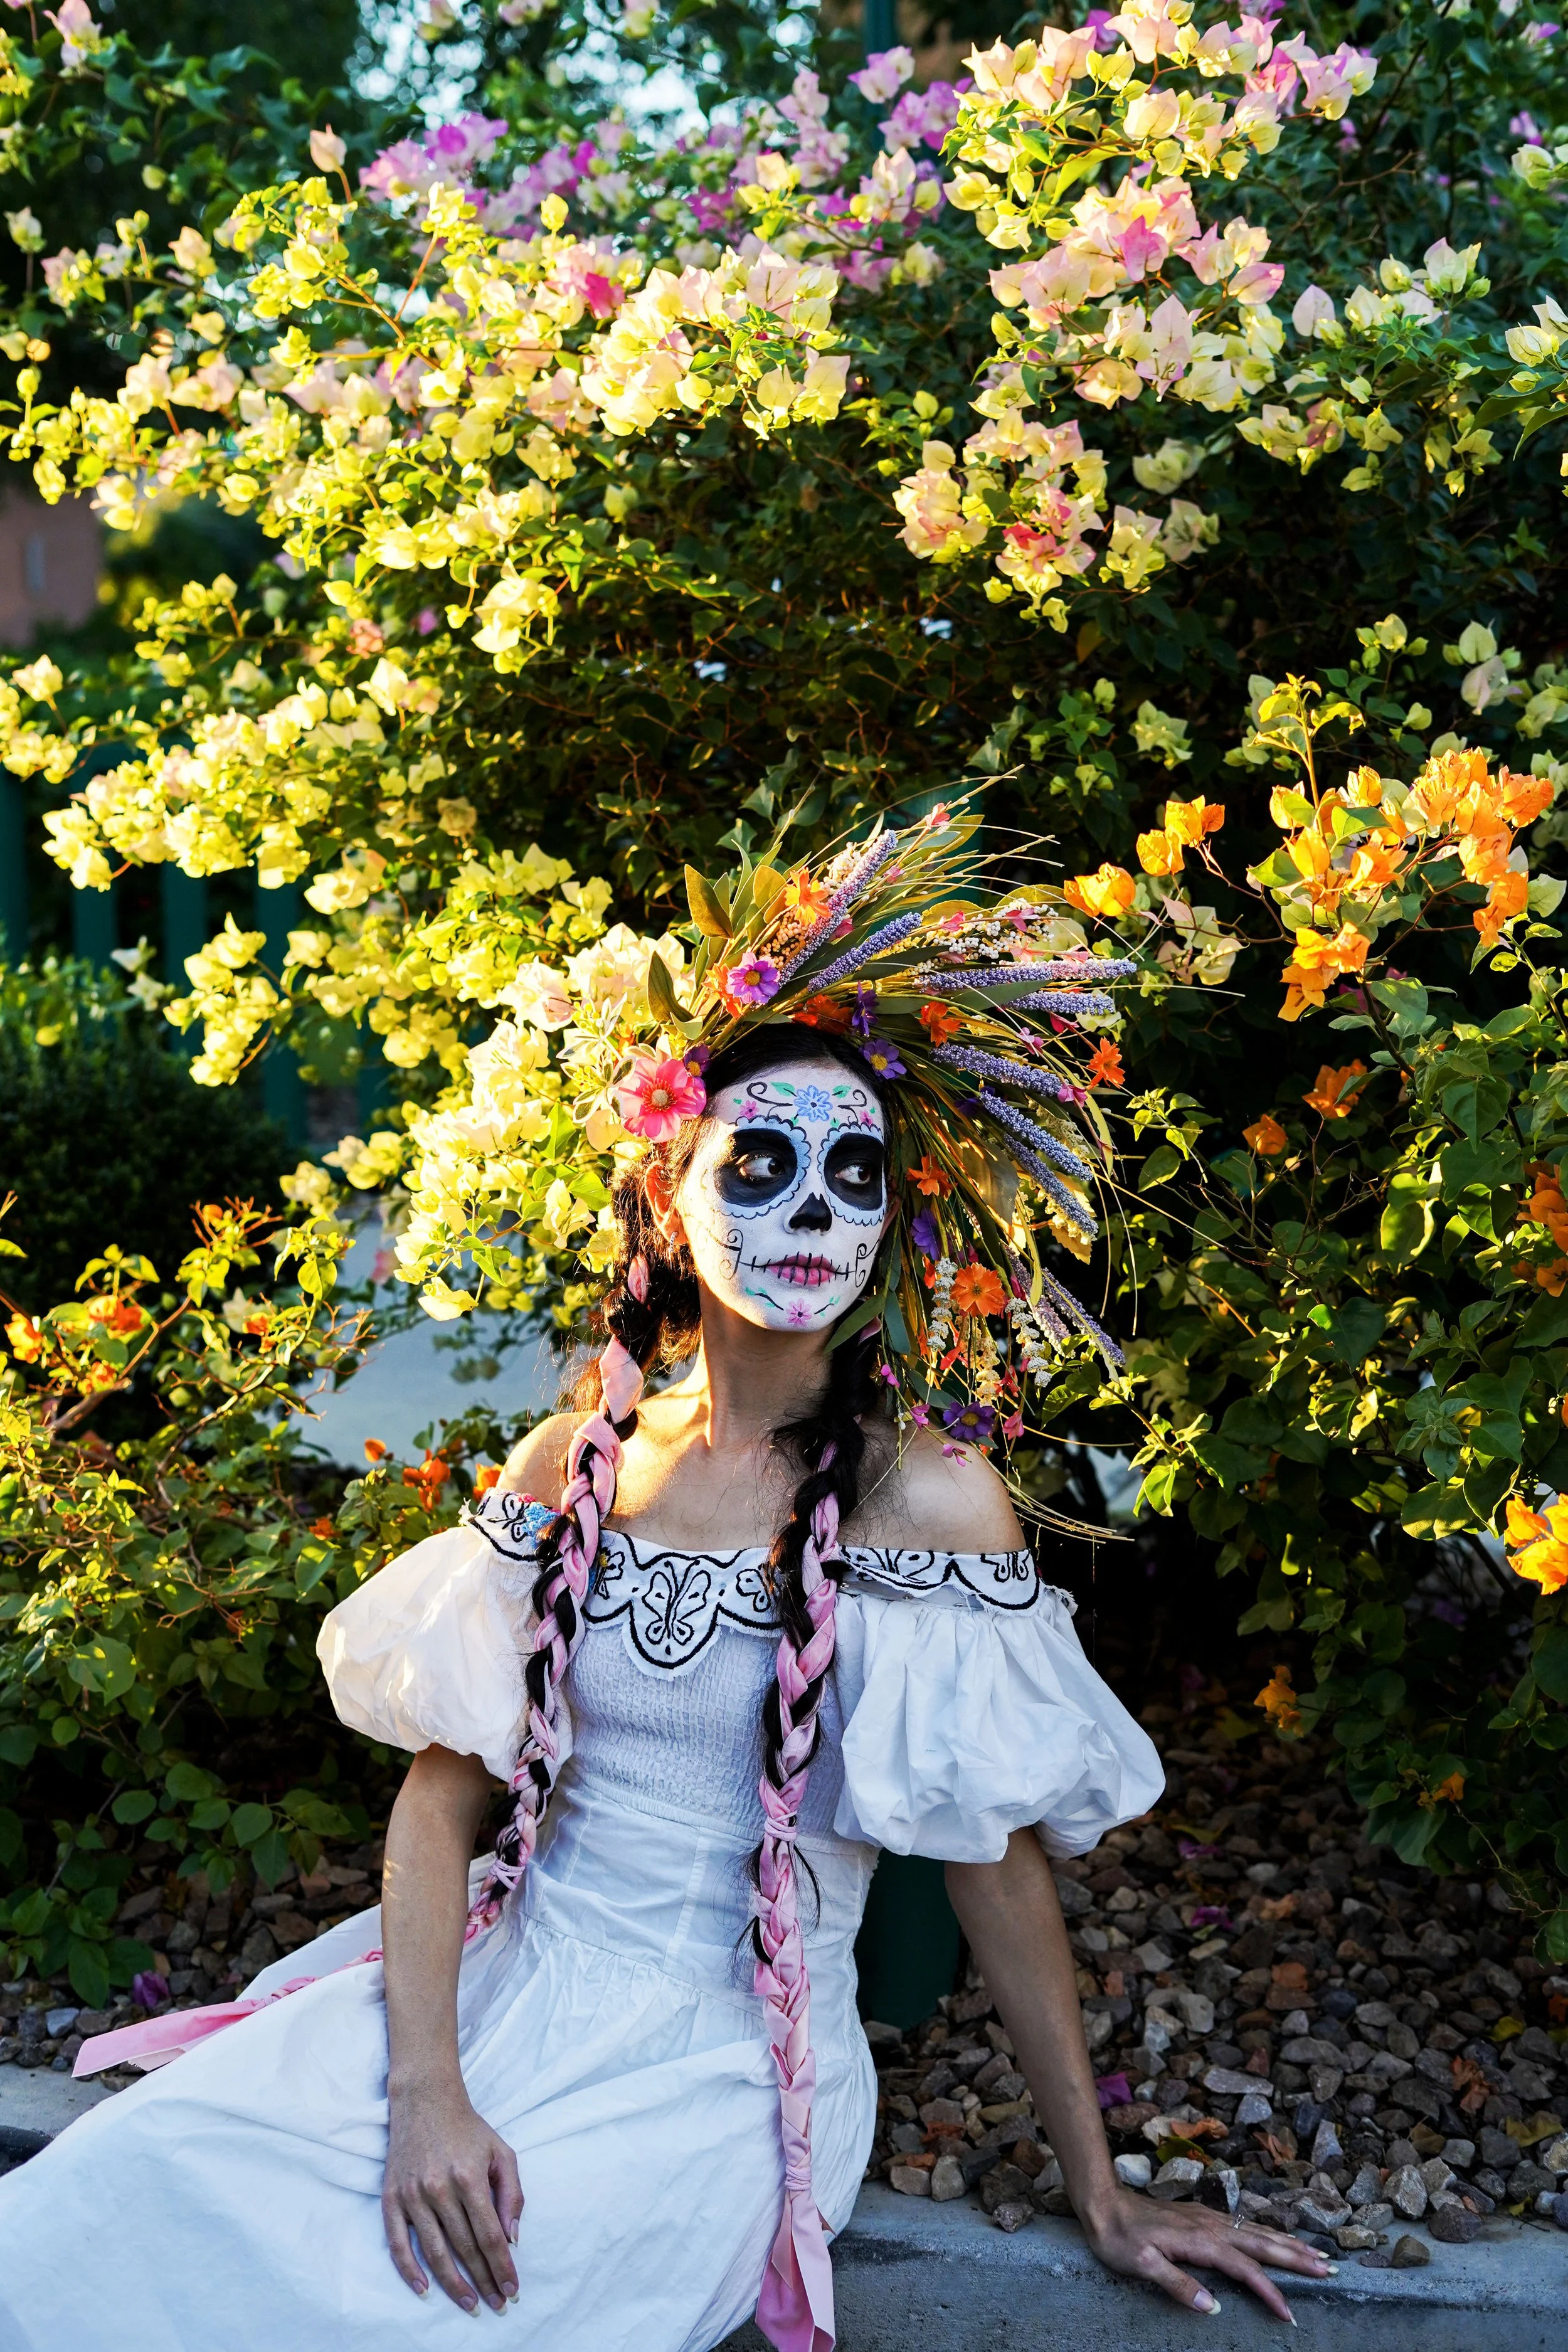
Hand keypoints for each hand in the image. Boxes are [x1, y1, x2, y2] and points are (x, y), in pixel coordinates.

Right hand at [383, 2080, 523, 2313]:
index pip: (490, 2235)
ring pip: (434, 2252)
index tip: (512, 2290)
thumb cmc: (468, 2129)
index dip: (502, 2266)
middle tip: (496, 2305)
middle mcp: (439, 2188)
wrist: (425, 2100)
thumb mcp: (501, 2151)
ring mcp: (413, 2195)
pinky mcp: (392, 2197)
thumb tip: (512, 2237)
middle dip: (483, 2281)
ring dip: (452, 2284)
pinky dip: (409, 2270)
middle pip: (465, 2248)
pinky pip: (397, 2242)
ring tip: (470, 2305)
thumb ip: (512, 2193)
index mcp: (469, 2177)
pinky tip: (424, 2290)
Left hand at [1082, 2186, 1333, 2322]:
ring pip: (1257, 2231)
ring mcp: (1208, 2218)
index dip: (1270, 2293)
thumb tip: (1215, 2308)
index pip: (1246, 2270)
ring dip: (1288, 2243)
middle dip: (1297, 2258)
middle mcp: (1211, 2226)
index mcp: (1201, 2241)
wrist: (1102, 2202)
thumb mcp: (1141, 2266)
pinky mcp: (1202, 2215)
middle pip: (1263, 2244)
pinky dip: (1267, 2232)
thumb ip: (1179, 2285)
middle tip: (1330, 2270)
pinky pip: (1244, 2224)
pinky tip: (1274, 2236)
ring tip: (1316, 2253)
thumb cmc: (1119, 2237)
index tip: (1290, 2315)